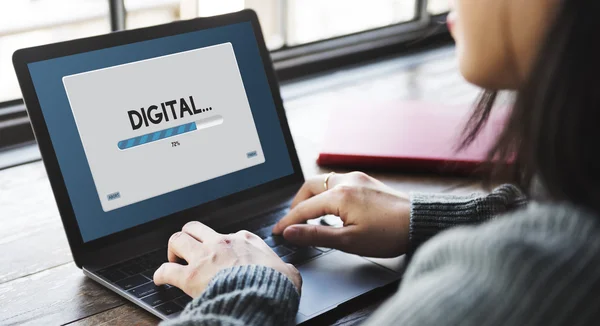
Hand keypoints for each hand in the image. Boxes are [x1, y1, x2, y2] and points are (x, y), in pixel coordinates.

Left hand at [154, 221, 301, 297]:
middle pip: (195, 228)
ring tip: (173, 259)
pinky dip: (160, 274)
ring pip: (177, 239)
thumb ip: (284, 269)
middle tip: (188, 249)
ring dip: (173, 249)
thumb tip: (289, 274)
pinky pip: (166, 270)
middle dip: (189, 236)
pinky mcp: (191, 276)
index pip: (229, 234)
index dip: (223, 244)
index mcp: (245, 241)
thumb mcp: (288, 272)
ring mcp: (204, 257)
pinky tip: (160, 279)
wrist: (263, 295)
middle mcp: (222, 243)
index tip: (222, 254)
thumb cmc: (275, 285)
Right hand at [272, 172, 409, 257]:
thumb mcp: (348, 241)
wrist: (420, 222)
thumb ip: (316, 235)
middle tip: (293, 221)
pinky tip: (331, 208)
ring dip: (312, 197)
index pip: (304, 208)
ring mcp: (357, 178)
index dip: (288, 221)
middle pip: (309, 187)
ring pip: (323, 182)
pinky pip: (337, 182)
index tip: (277, 232)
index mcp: (339, 195)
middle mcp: (346, 181)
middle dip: (297, 203)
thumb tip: (291, 232)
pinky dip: (326, 193)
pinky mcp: (366, 181)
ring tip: (310, 216)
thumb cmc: (389, 234)